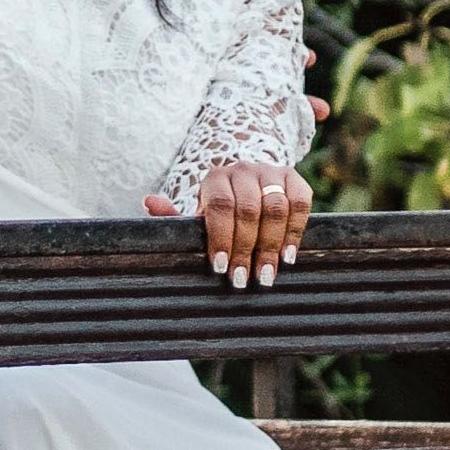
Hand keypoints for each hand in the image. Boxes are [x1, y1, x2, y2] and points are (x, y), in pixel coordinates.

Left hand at [141, 162, 310, 289]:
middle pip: (248, 210)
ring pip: (275, 208)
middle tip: (243, 280)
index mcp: (215, 178)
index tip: (220, 268)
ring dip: (271, 245)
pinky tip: (287, 255)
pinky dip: (295, 230)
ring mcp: (271, 172)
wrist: (249, 188)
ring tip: (267, 274)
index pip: (219, 206)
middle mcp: (244, 170)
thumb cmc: (219, 213)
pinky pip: (300, 203)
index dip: (221, 238)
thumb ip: (174, 216)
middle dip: (245, 249)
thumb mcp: (197, 217)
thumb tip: (148, 202)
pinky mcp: (295, 178)